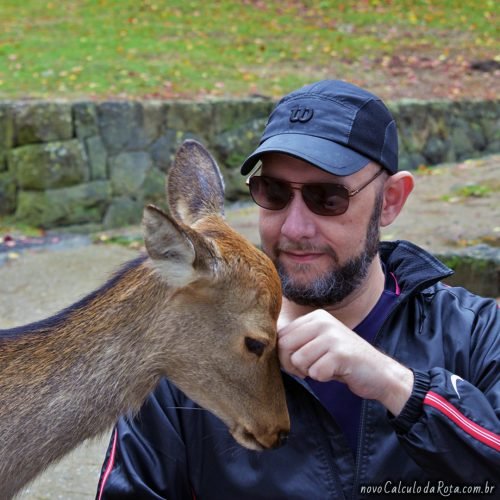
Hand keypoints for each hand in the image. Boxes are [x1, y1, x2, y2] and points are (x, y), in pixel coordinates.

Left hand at [278, 309, 413, 415]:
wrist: (379, 373)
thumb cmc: (343, 361)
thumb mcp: (319, 343)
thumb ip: (297, 341)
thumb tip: (265, 348)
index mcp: (315, 317)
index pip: (281, 335)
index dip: (284, 355)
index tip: (300, 362)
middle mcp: (323, 321)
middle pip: (285, 346)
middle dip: (292, 365)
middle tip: (310, 369)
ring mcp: (332, 336)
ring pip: (298, 360)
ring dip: (310, 372)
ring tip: (326, 368)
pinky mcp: (341, 353)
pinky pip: (315, 373)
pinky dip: (323, 378)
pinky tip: (337, 372)